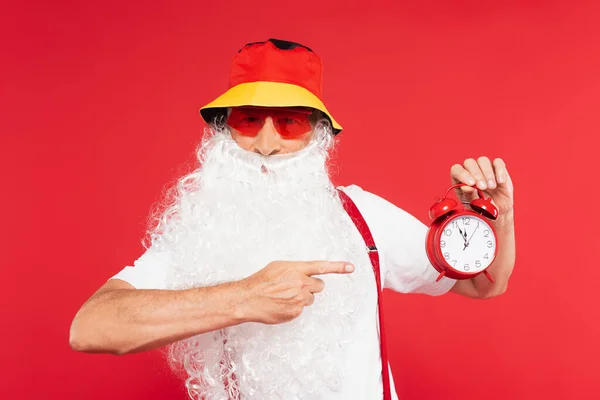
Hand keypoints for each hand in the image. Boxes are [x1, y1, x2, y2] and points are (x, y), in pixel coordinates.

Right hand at [237, 260, 353, 324]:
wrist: (249, 299)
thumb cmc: (260, 282)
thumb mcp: (278, 267)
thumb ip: (294, 269)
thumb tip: (303, 272)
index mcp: (297, 269)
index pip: (322, 266)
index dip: (338, 267)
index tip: (350, 267)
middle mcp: (301, 282)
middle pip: (319, 285)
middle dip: (310, 287)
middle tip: (295, 287)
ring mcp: (300, 298)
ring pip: (310, 298)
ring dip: (302, 297)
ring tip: (284, 296)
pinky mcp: (297, 311)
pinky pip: (302, 309)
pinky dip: (294, 307)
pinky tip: (282, 304)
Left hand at [450, 157, 513, 215]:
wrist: (497, 210)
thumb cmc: (481, 207)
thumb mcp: (473, 205)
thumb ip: (469, 196)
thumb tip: (465, 187)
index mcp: (460, 179)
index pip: (456, 169)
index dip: (462, 174)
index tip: (471, 184)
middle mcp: (470, 170)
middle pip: (469, 163)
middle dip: (476, 175)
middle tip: (483, 187)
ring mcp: (484, 167)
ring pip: (483, 160)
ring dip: (487, 173)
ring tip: (491, 187)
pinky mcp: (498, 168)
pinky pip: (498, 162)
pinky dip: (499, 171)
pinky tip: (500, 182)